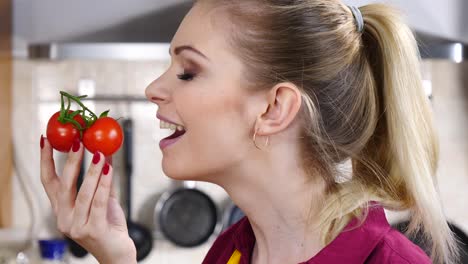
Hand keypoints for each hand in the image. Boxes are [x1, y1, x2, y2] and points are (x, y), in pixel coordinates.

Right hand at [40, 136, 136, 263]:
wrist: (117, 254)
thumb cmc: (108, 225)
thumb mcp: (101, 199)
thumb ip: (99, 181)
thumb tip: (104, 152)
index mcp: (61, 209)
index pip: (48, 181)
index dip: (45, 160)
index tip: (46, 140)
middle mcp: (64, 218)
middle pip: (64, 185)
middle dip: (71, 161)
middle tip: (78, 141)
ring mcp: (77, 226)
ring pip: (83, 193)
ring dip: (92, 171)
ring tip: (100, 152)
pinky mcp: (93, 231)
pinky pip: (99, 202)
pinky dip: (105, 183)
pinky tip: (110, 169)